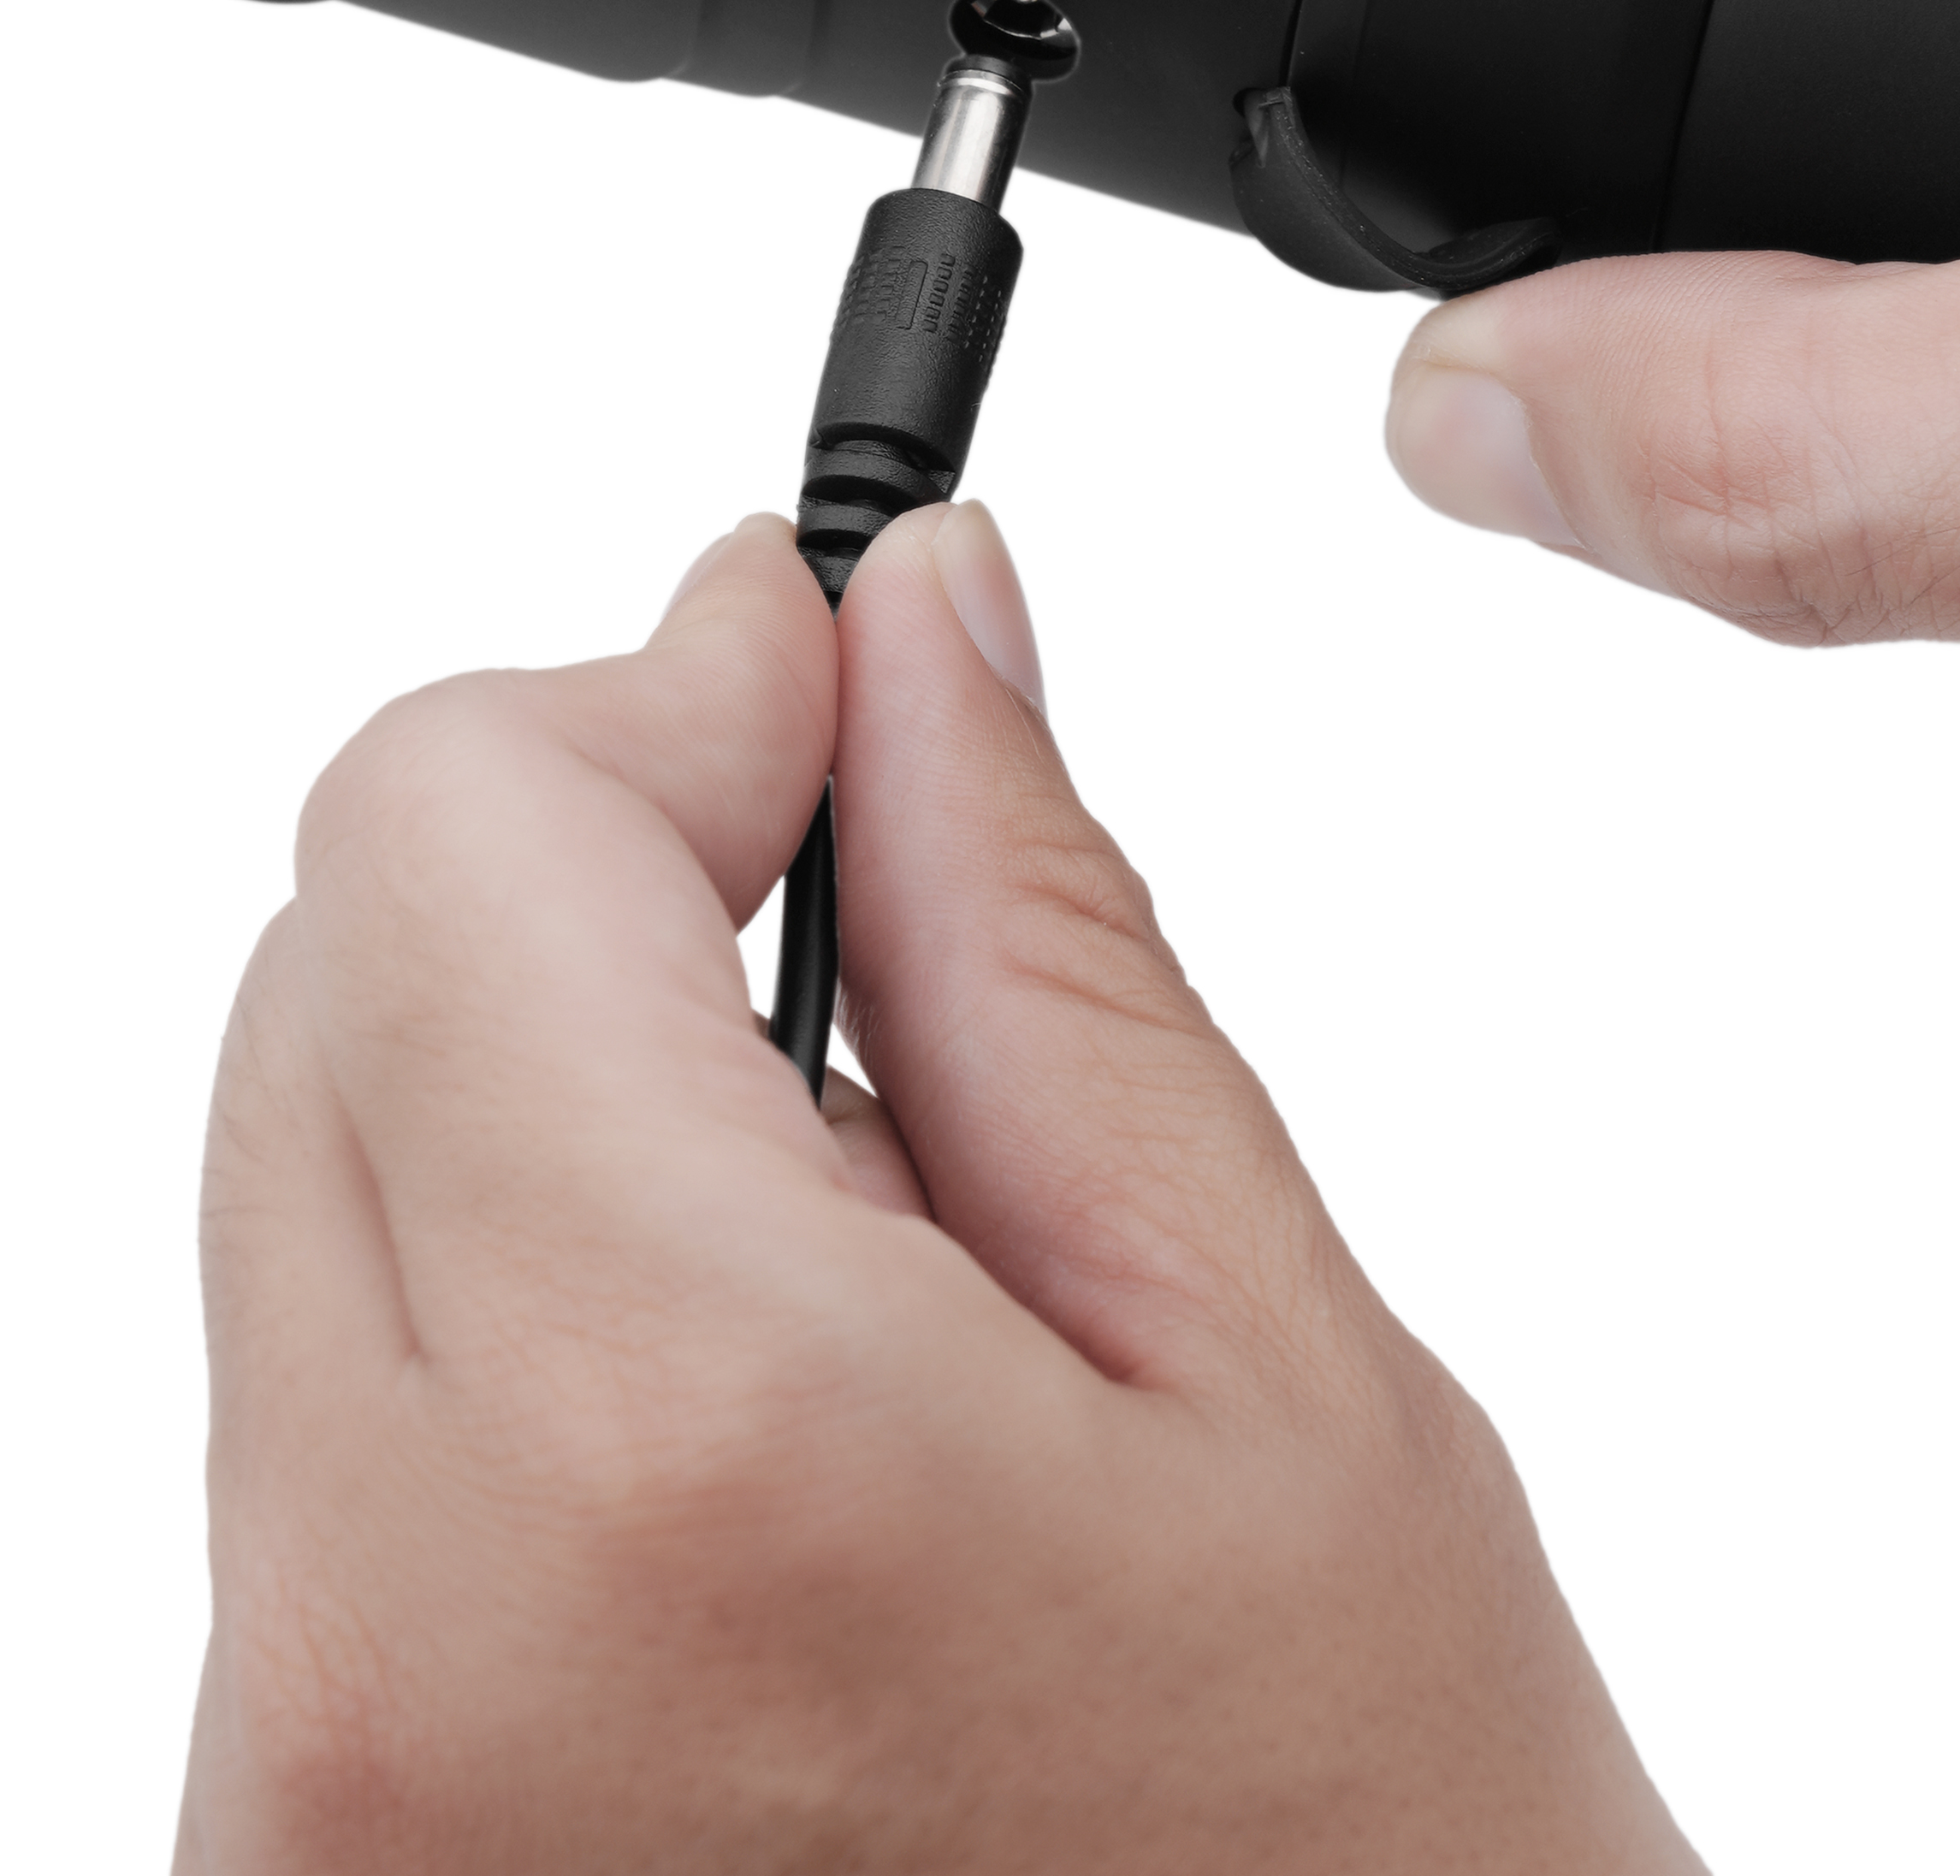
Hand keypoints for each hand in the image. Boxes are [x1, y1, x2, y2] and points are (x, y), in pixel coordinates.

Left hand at [177, 506, 1696, 1873]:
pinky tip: (737, 1454)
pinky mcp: (278, 1865)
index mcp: (674, 1439)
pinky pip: (301, 1435)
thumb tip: (921, 619)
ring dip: (538, 1127)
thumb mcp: (1271, 1355)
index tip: (818, 690)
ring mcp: (288, 1796)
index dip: (656, 692)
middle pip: (320, 986)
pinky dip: (491, 1339)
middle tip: (865, 988)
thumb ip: (1029, 932)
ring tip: (843, 1288)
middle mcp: (380, 1639)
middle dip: (583, 897)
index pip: (439, 826)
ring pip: (296, 1198)